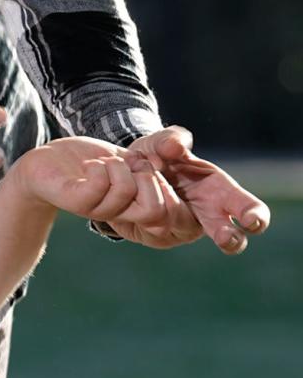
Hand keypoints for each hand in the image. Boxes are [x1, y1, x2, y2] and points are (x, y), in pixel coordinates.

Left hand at [15, 138, 177, 241]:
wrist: (46, 162)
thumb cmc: (88, 160)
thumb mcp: (125, 158)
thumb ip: (148, 161)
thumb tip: (173, 154)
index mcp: (135, 205)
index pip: (169, 213)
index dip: (163, 184)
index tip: (142, 164)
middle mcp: (120, 213)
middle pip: (156, 210)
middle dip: (146, 175)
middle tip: (126, 163)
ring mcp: (98, 208)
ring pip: (126, 190)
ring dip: (116, 165)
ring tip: (102, 163)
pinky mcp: (75, 200)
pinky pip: (98, 185)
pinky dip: (98, 166)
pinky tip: (89, 165)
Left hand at [121, 127, 270, 253]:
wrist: (121, 172)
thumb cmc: (157, 159)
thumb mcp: (162, 142)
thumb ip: (170, 139)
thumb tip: (174, 147)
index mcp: (221, 192)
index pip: (249, 209)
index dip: (255, 216)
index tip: (250, 219)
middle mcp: (207, 217)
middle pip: (230, 238)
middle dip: (230, 239)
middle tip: (225, 238)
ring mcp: (182, 229)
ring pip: (179, 226)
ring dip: (165, 200)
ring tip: (154, 175)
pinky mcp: (156, 236)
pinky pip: (150, 225)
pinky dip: (140, 203)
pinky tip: (134, 189)